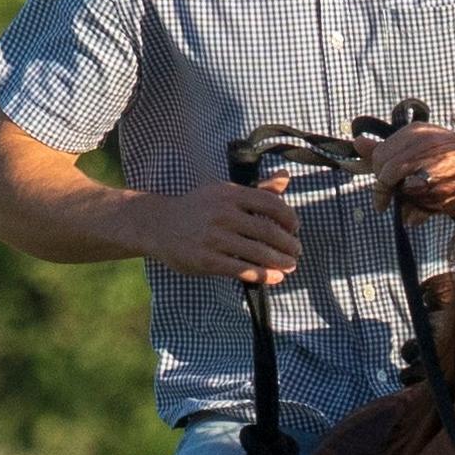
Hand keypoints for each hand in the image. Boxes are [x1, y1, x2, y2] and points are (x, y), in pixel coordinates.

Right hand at [145, 175, 303, 286]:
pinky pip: (241, 270)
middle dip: (288, 244)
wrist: (158, 225)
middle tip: (296, 252)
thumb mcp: (224, 192)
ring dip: (280, 262)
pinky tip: (275, 277)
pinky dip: (262, 275)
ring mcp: (214, 238)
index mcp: (230, 194)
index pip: (271, 204)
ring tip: (290, 266)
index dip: (289, 218)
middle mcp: (223, 214)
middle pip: (268, 231)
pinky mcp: (206, 260)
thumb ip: (257, 189)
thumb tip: (286, 177)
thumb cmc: (197, 208)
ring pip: (258, 253)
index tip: (295, 228)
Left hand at [360, 117, 454, 220]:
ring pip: (396, 189)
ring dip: (401, 201)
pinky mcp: (438, 191)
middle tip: (389, 199)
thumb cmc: (451, 158)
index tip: (383, 182)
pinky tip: (423, 212)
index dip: (377, 172)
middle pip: (383, 172)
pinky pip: (412, 209)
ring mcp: (429, 169)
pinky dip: (414, 215)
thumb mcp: (420, 144)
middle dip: (383, 188)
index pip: (379, 155)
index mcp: (415, 133)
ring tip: (413, 202)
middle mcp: (421, 147)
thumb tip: (356, 142)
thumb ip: (385, 147)